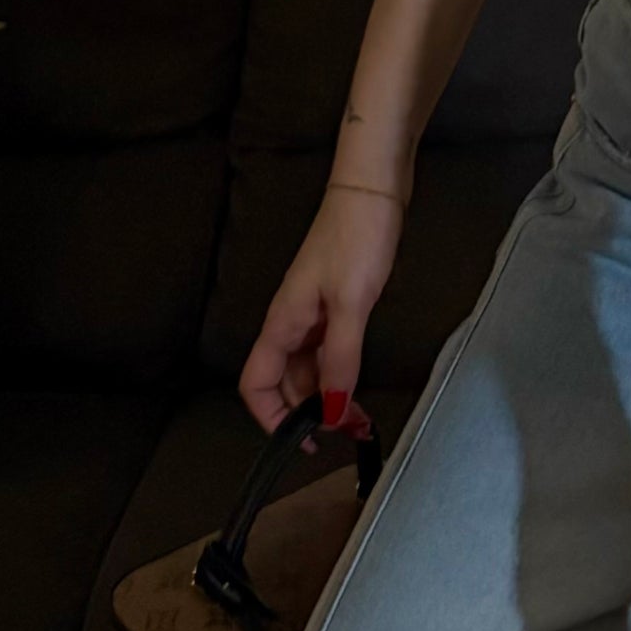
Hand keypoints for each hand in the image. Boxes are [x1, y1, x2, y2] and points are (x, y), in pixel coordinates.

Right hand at [236, 170, 408, 442]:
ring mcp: (313, 309)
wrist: (374, 186)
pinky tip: (359, 379)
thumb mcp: (351, 303)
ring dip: (328, 394)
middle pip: (286, 382)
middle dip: (310, 413)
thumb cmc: (357, 235)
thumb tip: (330, 410)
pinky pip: (328, 348)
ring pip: (309, 367)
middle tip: (348, 433)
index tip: (303, 443)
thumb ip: (340, 359)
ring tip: (360, 416)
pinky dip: (340, 370)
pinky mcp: (335, 298)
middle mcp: (292, 320)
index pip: (257, 385)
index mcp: (283, 322)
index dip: (271, 420)